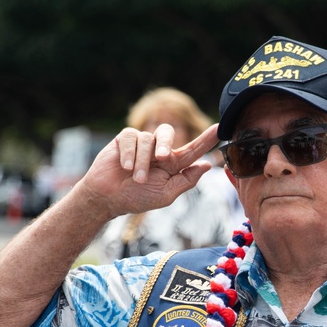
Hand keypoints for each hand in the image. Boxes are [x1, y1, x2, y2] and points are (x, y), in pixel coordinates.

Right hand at [74, 123, 218, 217]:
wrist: (108, 198)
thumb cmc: (137, 198)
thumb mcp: (166, 194)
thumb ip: (186, 180)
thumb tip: (206, 165)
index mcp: (172, 163)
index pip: (192, 149)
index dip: (206, 139)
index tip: (219, 129)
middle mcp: (158, 149)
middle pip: (168, 133)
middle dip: (166, 143)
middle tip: (162, 158)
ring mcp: (141, 142)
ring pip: (148, 139)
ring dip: (142, 162)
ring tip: (135, 178)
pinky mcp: (125, 138)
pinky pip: (132, 137)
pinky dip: (129, 154)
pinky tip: (124, 167)